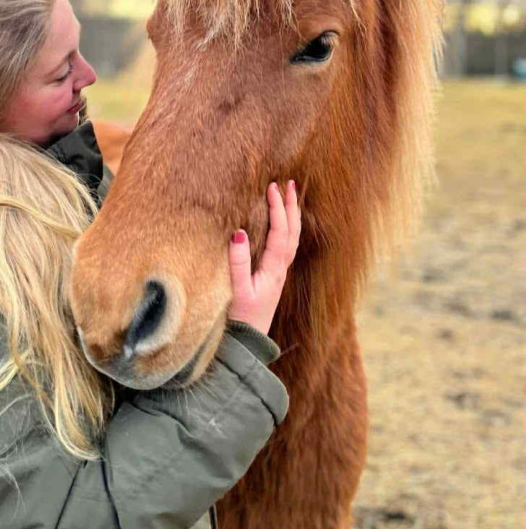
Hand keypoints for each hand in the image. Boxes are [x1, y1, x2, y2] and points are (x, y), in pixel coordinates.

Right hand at [227, 180, 300, 335]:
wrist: (247, 345)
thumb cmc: (240, 318)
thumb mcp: (236, 290)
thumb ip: (237, 262)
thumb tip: (238, 233)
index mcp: (273, 270)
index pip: (279, 232)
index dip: (277, 209)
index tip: (272, 187)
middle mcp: (280, 270)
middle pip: (292, 232)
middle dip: (291, 207)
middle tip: (289, 183)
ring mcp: (278, 275)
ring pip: (291, 239)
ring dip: (291, 217)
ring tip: (290, 198)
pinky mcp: (272, 279)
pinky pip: (285, 247)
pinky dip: (286, 230)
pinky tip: (281, 227)